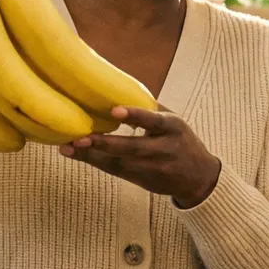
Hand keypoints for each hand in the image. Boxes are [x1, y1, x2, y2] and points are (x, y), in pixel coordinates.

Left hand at [59, 106, 220, 207]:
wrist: (199, 178)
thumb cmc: (181, 141)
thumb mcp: (174, 122)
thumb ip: (150, 108)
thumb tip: (118, 87)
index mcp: (174, 128)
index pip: (154, 121)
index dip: (135, 116)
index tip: (115, 111)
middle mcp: (164, 149)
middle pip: (133, 148)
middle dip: (105, 144)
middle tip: (80, 138)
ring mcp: (153, 168)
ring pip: (119, 163)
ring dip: (91, 156)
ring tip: (68, 147)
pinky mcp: (142, 181)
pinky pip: (115, 171)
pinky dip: (94, 162)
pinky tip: (75, 154)